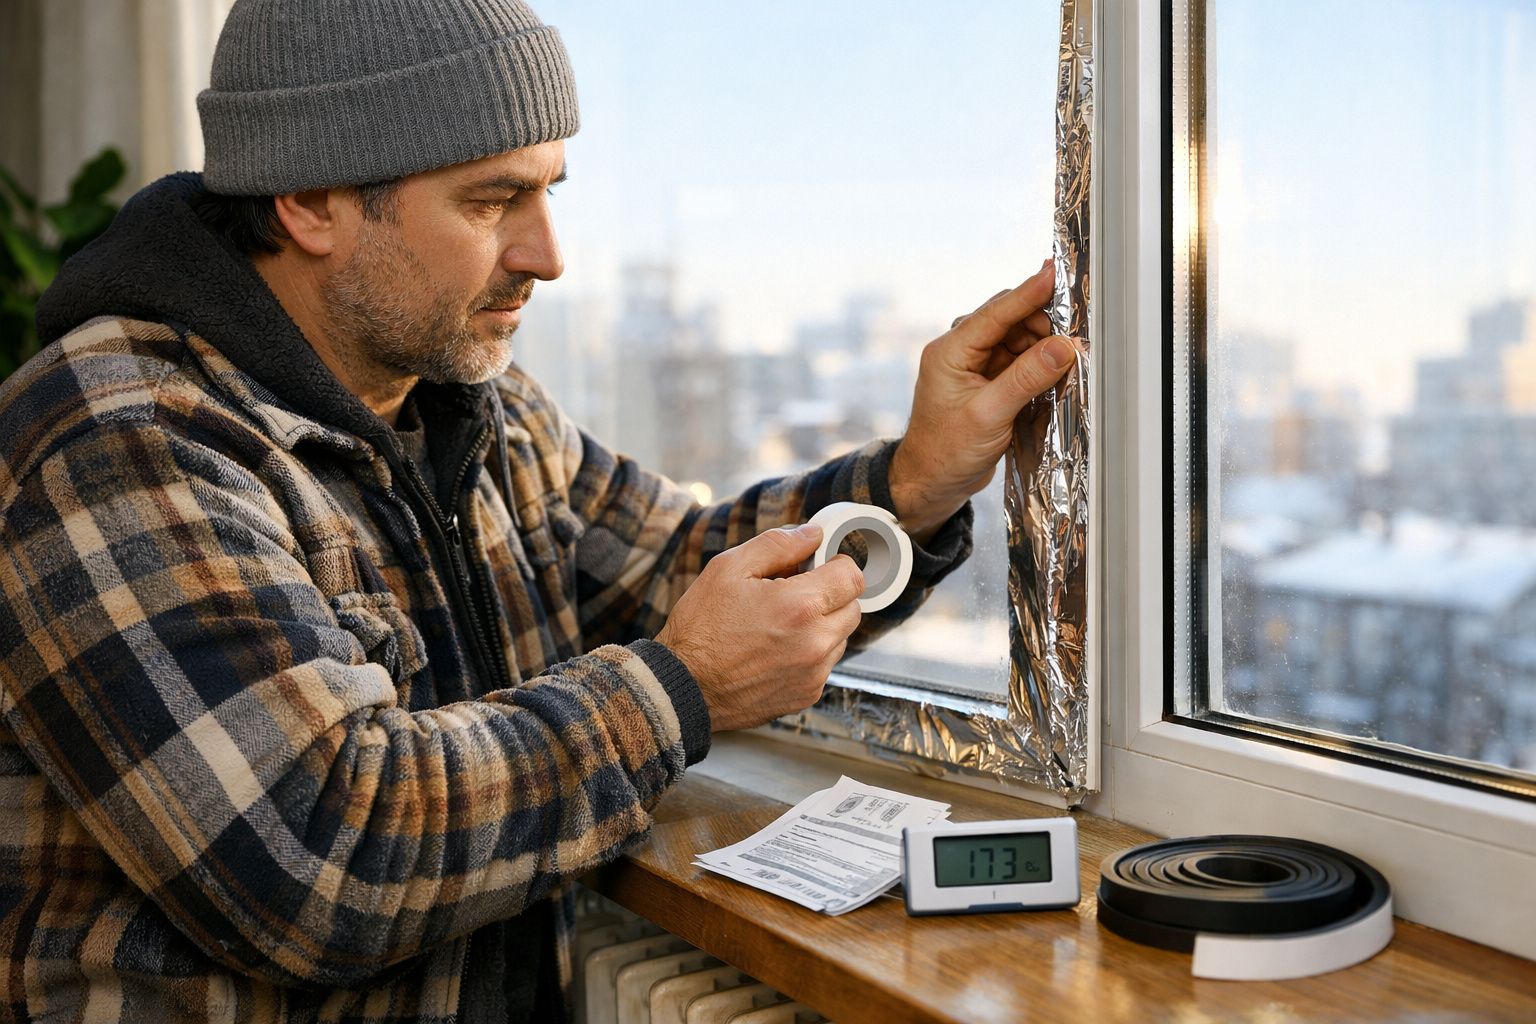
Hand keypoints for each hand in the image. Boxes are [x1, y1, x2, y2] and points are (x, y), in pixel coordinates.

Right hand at [655, 524, 864, 732]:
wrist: (682, 687)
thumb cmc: (700, 628)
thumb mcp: (728, 569)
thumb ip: (777, 545)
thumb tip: (812, 534)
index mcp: (800, 607)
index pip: (852, 577)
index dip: (835, 565)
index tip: (817, 567)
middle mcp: (815, 643)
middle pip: (852, 608)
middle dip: (830, 595)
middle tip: (794, 594)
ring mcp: (813, 673)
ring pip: (840, 638)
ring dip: (821, 626)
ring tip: (780, 625)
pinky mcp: (806, 694)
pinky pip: (824, 665)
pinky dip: (809, 654)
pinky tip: (775, 650)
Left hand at [889, 259, 1083, 540]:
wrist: (930, 482)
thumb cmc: (945, 452)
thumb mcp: (989, 415)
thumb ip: (1025, 379)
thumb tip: (1061, 347)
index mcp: (950, 352)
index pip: (996, 312)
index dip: (1028, 293)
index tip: (1056, 274)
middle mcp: (960, 352)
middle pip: (1010, 320)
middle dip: (1042, 325)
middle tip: (1073, 338)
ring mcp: (974, 366)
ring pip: (1018, 340)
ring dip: (1042, 347)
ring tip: (1066, 362)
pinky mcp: (987, 382)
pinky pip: (1019, 361)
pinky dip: (1037, 364)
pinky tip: (1054, 374)